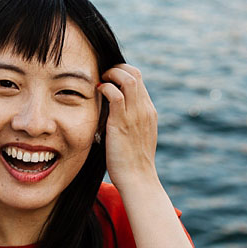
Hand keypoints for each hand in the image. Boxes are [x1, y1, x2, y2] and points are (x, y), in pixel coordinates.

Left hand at [97, 64, 158, 190]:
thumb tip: (112, 113)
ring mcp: (135, 115)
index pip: (139, 80)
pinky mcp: (122, 123)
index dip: (123, 73)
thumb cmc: (132, 162)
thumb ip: (129, 121)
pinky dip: (105, 88)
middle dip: (117, 68)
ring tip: (100, 82)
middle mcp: (145, 109)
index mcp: (149, 111)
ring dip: (111, 74)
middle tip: (103, 76)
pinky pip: (115, 95)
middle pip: (135, 73)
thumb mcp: (136, 136)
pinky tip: (97, 93)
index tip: (109, 79)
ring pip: (128, 79)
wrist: (138, 179)